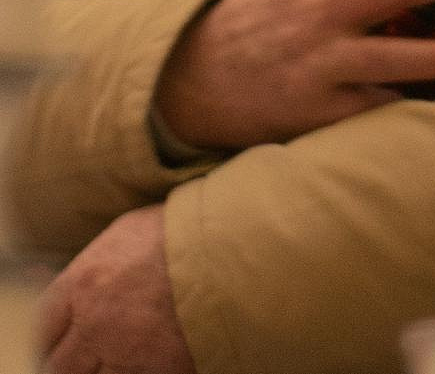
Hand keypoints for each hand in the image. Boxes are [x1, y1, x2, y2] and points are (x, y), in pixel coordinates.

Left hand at [39, 206, 193, 373]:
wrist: (235, 247)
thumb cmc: (187, 230)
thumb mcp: (130, 230)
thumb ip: (98, 263)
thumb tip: (83, 283)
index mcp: (83, 284)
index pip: (43, 325)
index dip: (52, 334)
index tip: (61, 337)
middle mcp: (95, 325)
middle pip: (61, 364)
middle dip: (71, 360)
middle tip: (89, 353)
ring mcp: (126, 353)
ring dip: (104, 369)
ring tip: (126, 354)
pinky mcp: (159, 371)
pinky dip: (139, 372)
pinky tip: (153, 358)